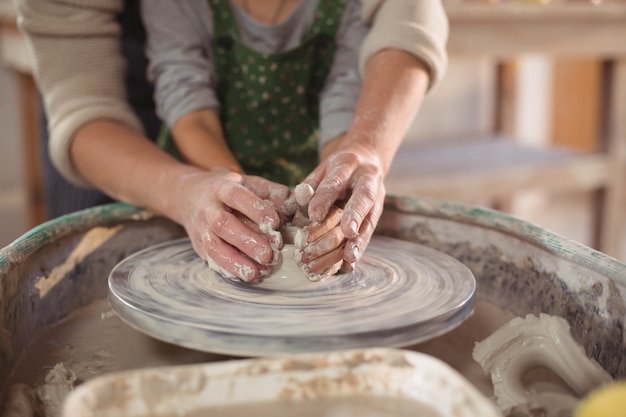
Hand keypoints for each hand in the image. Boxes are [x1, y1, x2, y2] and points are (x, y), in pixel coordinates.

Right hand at [172, 167, 288, 281]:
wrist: (188, 194)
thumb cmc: (228, 190)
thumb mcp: (247, 182)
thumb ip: (271, 191)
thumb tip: (293, 202)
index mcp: (222, 187)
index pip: (236, 196)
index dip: (254, 208)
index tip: (274, 222)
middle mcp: (208, 208)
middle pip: (224, 225)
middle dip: (246, 241)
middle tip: (268, 255)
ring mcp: (201, 228)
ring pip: (214, 246)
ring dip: (234, 262)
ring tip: (255, 273)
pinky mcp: (198, 246)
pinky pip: (210, 259)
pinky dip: (227, 269)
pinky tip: (244, 276)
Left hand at [295, 142, 385, 271]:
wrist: (366, 163)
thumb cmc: (338, 169)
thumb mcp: (322, 170)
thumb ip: (309, 186)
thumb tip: (293, 205)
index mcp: (351, 165)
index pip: (337, 181)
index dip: (326, 198)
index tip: (313, 215)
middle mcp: (368, 183)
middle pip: (361, 201)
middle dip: (351, 219)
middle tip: (339, 237)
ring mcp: (375, 201)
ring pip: (368, 222)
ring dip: (356, 242)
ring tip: (346, 259)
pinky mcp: (374, 218)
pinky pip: (368, 235)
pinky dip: (358, 250)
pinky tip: (349, 265)